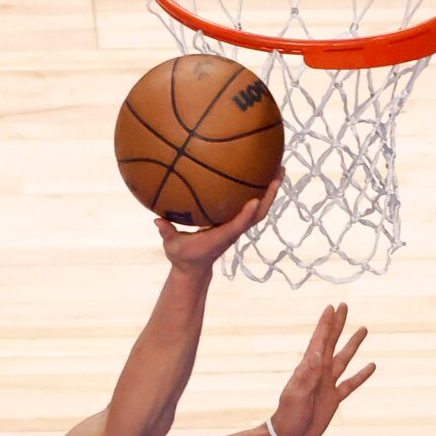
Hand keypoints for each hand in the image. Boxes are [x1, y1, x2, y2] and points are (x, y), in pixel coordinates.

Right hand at [154, 171, 281, 272]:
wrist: (194, 269)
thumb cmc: (183, 257)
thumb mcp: (172, 247)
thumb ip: (167, 232)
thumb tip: (157, 220)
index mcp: (221, 237)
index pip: (237, 226)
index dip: (246, 214)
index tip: (254, 200)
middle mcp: (234, 230)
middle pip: (258, 213)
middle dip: (270, 194)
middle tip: (279, 172)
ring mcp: (237, 226)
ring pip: (259, 209)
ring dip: (271, 189)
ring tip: (279, 167)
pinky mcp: (236, 223)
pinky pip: (251, 205)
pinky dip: (259, 189)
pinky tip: (259, 171)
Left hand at [269, 304, 373, 435]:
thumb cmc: (289, 416)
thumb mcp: (297, 394)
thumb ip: (309, 374)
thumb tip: (318, 352)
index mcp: (308, 368)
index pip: (319, 340)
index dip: (326, 323)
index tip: (332, 306)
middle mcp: (319, 373)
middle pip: (332, 343)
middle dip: (338, 325)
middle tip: (344, 306)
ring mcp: (327, 385)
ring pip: (344, 359)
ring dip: (353, 344)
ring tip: (363, 329)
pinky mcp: (334, 399)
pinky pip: (350, 383)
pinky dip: (361, 375)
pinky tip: (371, 366)